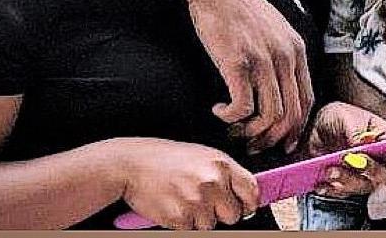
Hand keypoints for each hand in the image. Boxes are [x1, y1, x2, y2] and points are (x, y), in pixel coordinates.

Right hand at [117, 137, 258, 229]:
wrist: (134, 164)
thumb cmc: (168, 158)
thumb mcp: (203, 156)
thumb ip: (224, 174)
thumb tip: (244, 196)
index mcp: (221, 163)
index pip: (251, 190)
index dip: (249, 203)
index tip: (244, 207)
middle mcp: (213, 182)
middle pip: (233, 214)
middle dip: (220, 212)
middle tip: (204, 201)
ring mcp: (196, 201)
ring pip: (210, 225)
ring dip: (198, 218)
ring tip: (183, 198)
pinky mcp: (180, 217)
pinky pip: (190, 230)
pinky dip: (182, 223)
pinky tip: (173, 205)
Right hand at [187, 0, 313, 152]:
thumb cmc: (240, 8)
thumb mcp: (274, 29)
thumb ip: (282, 55)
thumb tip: (280, 91)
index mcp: (296, 49)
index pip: (307, 101)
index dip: (296, 128)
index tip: (282, 142)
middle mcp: (285, 57)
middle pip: (290, 115)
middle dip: (272, 138)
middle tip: (253, 145)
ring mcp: (263, 61)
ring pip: (268, 117)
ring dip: (249, 132)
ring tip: (232, 128)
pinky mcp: (238, 64)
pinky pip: (242, 108)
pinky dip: (229, 118)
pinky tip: (218, 110)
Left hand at [304, 102, 385, 198]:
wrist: (315, 129)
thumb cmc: (338, 117)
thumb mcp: (345, 118)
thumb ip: (355, 132)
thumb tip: (364, 142)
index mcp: (384, 137)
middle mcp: (379, 159)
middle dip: (371, 169)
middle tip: (353, 160)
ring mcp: (364, 174)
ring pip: (364, 185)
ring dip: (347, 180)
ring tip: (330, 170)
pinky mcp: (349, 184)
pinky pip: (345, 193)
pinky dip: (334, 189)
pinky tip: (324, 182)